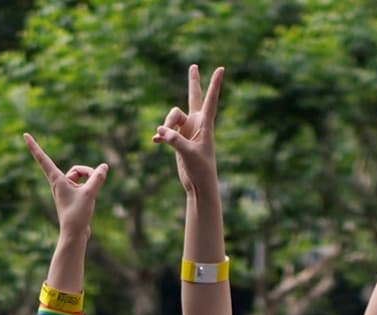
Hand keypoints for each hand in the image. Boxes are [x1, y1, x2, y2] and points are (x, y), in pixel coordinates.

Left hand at [22, 134, 107, 243]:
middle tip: (97, 179)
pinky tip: (91, 199)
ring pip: (81, 177)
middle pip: (77, 170)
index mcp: (57, 180)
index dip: (34, 146)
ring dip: (90, 181)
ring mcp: (65, 190)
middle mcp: (58, 183)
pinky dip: (89, 187)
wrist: (74, 234)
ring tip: (92, 196)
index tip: (24, 135)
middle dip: (88, 173)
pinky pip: (83, 185)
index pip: (43, 159)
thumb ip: (97, 178)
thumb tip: (104, 167)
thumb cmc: (77, 214)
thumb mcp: (90, 193)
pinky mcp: (71, 196)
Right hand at [152, 65, 224, 191]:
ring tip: (161, 137)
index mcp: (205, 124)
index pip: (210, 100)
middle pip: (193, 97)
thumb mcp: (187, 153)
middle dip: (193, 82)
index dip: (214, 84)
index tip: (221, 69)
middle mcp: (197, 124)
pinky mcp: (179, 140)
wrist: (199, 184)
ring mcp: (187, 131)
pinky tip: (155, 142)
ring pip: (172, 117)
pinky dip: (161, 136)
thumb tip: (159, 131)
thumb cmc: (200, 169)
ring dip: (165, 125)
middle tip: (193, 66)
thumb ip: (174, 140)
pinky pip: (166, 132)